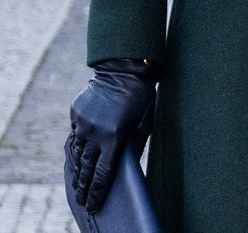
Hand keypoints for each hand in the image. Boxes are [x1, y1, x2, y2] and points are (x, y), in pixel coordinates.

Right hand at [65, 59, 157, 212]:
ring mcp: (83, 122)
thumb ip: (135, 146)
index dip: (97, 192)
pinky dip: (75, 148)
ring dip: (76, 171)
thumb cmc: (142, 96)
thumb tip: (127, 168)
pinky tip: (75, 159)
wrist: (125, 67)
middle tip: (82, 201)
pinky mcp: (75, 113)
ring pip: (76, 154)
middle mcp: (95, 131)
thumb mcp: (146, 121)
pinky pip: (74, 136)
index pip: (103, 173)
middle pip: (86, 168)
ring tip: (77, 185)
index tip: (93, 206)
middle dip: (83, 188)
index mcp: (115, 136)